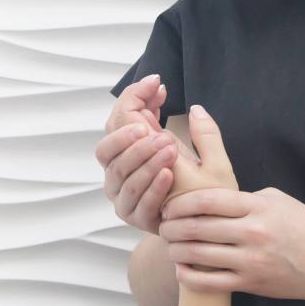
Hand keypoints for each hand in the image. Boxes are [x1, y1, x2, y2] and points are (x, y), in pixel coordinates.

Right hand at [95, 75, 199, 234]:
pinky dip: (153, 189)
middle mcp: (116, 178)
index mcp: (119, 157)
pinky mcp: (139, 219)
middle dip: (128, 141)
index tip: (154, 88)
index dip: (127, 107)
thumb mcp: (173, 139)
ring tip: (169, 150)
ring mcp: (125, 201)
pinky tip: (168, 174)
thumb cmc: (186, 179)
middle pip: (107, 156)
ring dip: (145, 162)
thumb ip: (159, 113)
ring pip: (124, 180)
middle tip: (154, 131)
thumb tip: (155, 86)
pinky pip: (142, 205)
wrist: (197, 217)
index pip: (110, 132)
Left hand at [159, 186, 304, 299]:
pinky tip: (180, 270)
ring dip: (175, 251)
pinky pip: (208, 283)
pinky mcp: (249, 283)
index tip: (168, 207)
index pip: (206, 200)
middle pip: (195, 228)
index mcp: (256, 207)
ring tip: (169, 247)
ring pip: (197, 255)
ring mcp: (250, 260)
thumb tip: (206, 193)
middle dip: (170, 228)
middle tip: (162, 228)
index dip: (179, 203)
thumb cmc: (298, 227)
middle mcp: (252, 232)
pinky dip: (187, 277)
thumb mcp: (275, 200)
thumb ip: (241, 197)